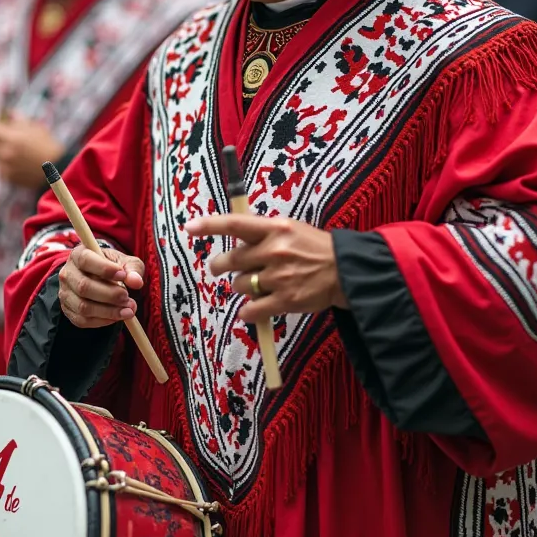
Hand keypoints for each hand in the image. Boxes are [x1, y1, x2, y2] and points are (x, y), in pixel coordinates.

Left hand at [0, 116, 63, 189]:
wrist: (57, 170)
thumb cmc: (48, 147)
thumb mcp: (37, 129)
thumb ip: (20, 120)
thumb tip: (9, 112)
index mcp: (11, 138)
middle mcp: (5, 152)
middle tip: (7, 141)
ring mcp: (5, 166)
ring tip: (13, 154)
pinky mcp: (8, 178)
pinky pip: (0, 169)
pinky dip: (5, 166)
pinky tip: (17, 165)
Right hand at [58, 244, 144, 328]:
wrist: (100, 278)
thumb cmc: (113, 266)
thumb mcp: (124, 262)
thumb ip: (132, 269)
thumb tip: (136, 281)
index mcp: (78, 255)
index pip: (85, 260)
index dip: (104, 269)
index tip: (122, 276)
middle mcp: (67, 274)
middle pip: (84, 287)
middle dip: (110, 295)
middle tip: (128, 297)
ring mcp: (65, 294)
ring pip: (83, 307)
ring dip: (109, 311)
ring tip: (128, 310)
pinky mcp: (69, 311)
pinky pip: (83, 320)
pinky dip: (103, 321)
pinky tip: (117, 316)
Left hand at [184, 214, 347, 322]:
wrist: (346, 272)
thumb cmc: (315, 248)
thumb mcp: (291, 229)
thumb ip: (263, 233)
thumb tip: (235, 242)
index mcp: (274, 228)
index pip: (235, 224)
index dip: (209, 225)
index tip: (189, 227)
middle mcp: (273, 250)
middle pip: (230, 261)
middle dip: (220, 267)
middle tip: (220, 269)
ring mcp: (278, 277)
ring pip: (239, 286)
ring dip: (243, 288)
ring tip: (260, 285)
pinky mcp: (284, 300)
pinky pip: (251, 310)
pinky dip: (249, 312)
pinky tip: (256, 309)